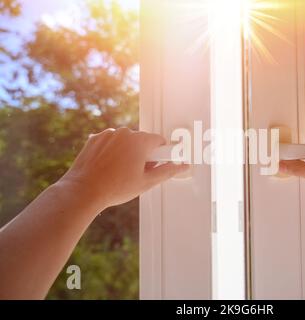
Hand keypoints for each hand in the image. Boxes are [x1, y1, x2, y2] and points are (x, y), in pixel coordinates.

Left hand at [59, 127, 188, 209]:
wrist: (84, 191)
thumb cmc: (115, 188)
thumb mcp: (147, 182)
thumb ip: (168, 171)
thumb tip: (183, 166)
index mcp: (140, 141)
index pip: (159, 140)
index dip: (161, 154)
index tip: (157, 163)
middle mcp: (124, 133)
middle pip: (142, 140)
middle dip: (144, 154)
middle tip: (138, 173)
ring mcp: (108, 134)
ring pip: (125, 141)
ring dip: (127, 152)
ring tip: (121, 172)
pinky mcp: (95, 138)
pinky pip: (110, 141)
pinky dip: (112, 151)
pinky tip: (108, 167)